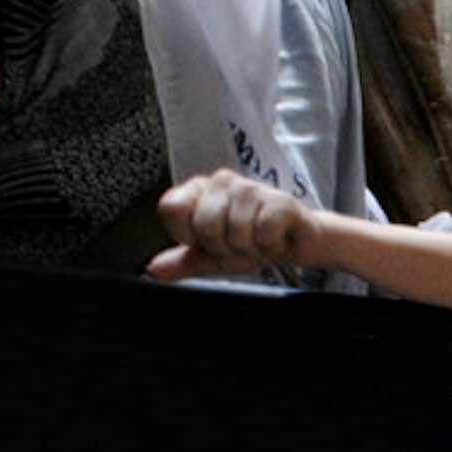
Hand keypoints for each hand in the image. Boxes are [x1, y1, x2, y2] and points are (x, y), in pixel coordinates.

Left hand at [149, 168, 315, 279]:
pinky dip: (270, 246)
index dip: (187, 234)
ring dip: (250, 249)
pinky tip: (275, 238)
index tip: (206, 241)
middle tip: (238, 244)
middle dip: (223, 247)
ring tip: (258, 241)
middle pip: (204, 226)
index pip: (171, 208)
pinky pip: (263, 232)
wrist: (297, 244)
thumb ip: (183, 261)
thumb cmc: (253, 244)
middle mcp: (222, 181)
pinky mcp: (279, 200)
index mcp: (199, 191)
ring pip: (235, 232)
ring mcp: (250, 188)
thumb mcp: (213, 257)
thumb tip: (153, 269)